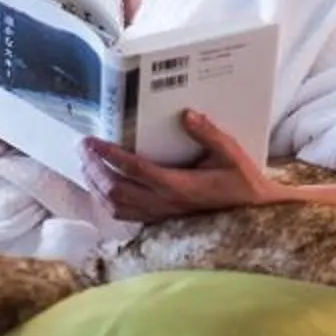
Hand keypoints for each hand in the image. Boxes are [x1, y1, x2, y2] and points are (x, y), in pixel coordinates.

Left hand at [77, 111, 286, 222]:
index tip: (92, 142)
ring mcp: (161, 215)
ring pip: (116, 206)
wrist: (253, 215)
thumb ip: (209, 133)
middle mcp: (165, 204)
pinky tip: (102, 188)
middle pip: (115, 190)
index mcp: (179, 186)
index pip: (134, 169)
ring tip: (87, 165)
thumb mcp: (231, 153)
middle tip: (83, 149)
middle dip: (94, 169)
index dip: (109, 156)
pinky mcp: (161, 221)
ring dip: (96, 186)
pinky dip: (107, 202)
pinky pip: (126, 215)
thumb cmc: (242, 183)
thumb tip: (187, 114)